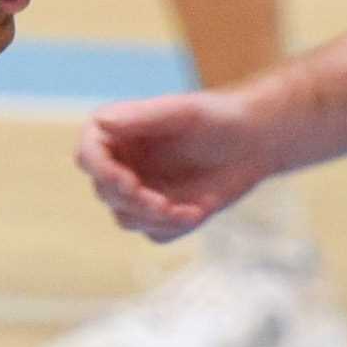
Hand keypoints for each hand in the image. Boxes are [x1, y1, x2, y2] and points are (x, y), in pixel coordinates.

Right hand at [77, 89, 279, 241]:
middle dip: (134, 202)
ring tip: (189, 210)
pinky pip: (155, 233)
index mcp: (120, 132)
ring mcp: (142, 191)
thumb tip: (101, 122)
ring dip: (155, 219)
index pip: (89, 155)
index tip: (127, 183)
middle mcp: (124, 162)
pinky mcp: (163, 215)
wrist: (257, 141)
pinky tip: (199, 210)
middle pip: (106, 192)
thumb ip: (141, 118)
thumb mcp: (182, 113)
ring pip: (127, 218)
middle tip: (164, 204)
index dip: (101, 173)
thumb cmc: (220, 117)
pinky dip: (174, 228)